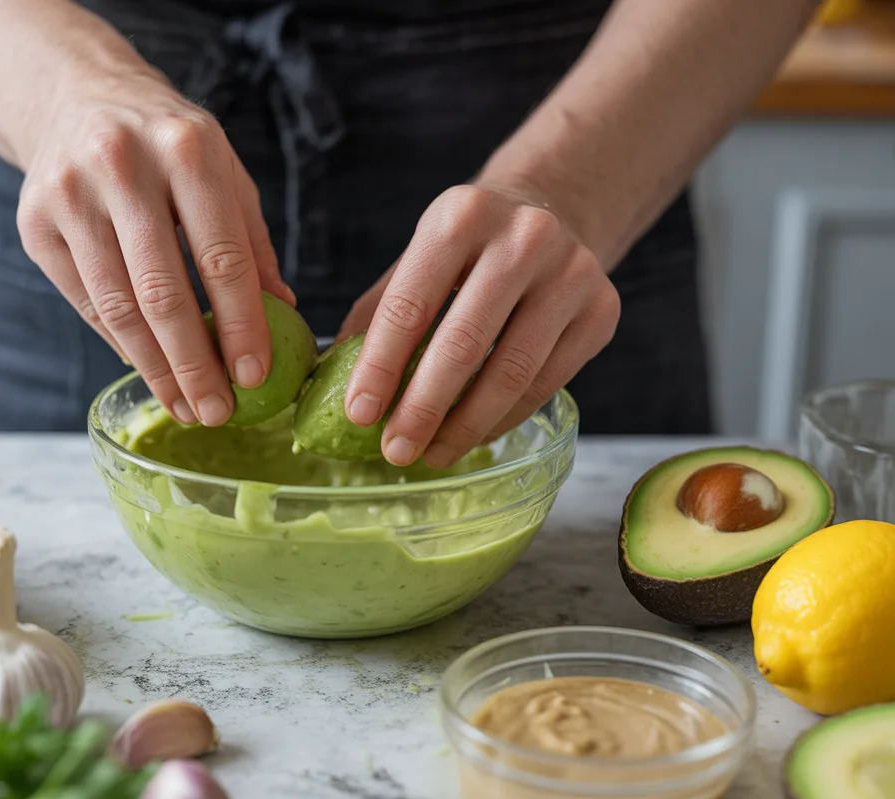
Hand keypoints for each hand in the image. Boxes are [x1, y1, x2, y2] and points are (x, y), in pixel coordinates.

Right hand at [16, 68, 293, 425]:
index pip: (221, 256)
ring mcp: (70, 195)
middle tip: (218, 412)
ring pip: (119, 308)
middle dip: (195, 364)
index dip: (240, 324)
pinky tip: (151, 370)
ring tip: (186, 406)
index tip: (254, 376)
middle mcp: (123, 167)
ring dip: (156, 369)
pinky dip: (122, 345)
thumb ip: (252, 241)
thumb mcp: (224, 172)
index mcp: (186, 150)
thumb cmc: (168, 144)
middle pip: (163, 292)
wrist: (79, 99)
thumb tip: (284, 313)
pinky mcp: (35, 225)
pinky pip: (87, 304)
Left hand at [338, 182, 619, 467]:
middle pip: (464, 344)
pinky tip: (472, 436)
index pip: (410, 304)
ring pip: (511, 373)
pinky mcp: (602, 311)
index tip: (358, 415)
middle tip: (394, 450)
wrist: (553, 212)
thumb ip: (376, 314)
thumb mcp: (417, 258)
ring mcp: (572, 274)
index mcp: (461, 215)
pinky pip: (545, 383)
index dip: (380, 366)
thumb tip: (327, 380)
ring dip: (465, 426)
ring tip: (431, 454)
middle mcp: (523, 238)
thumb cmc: (467, 249)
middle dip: (422, 408)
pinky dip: (503, 419)